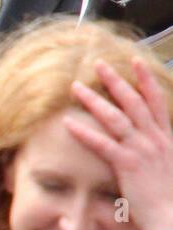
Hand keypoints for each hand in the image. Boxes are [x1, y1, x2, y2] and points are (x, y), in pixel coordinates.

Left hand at [64, 58, 172, 229]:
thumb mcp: (171, 167)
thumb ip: (162, 151)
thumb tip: (156, 142)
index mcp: (168, 140)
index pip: (157, 103)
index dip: (146, 81)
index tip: (135, 62)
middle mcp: (156, 140)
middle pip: (133, 103)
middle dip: (116, 81)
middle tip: (98, 63)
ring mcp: (142, 151)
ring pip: (115, 118)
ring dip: (94, 100)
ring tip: (75, 87)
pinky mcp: (128, 165)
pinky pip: (102, 144)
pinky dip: (84, 132)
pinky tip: (67, 122)